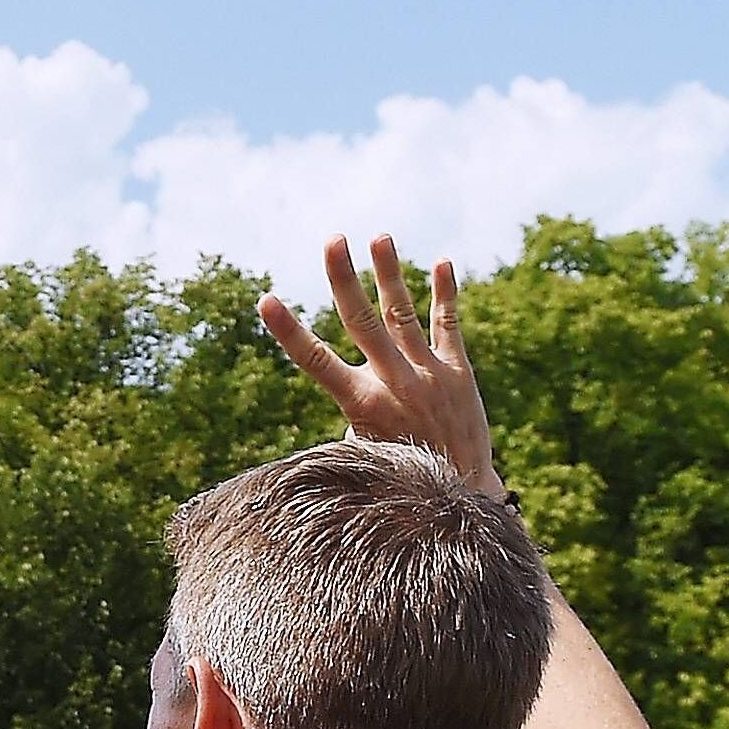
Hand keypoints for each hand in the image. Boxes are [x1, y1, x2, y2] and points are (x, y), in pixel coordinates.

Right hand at [258, 236, 499, 494]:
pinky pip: (448, 326)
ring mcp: (428, 373)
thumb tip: (314, 422)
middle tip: (332, 239)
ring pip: (403, 314)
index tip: (265, 299)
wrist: (462, 493)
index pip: (315, 361)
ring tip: (379, 236)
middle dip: (343, 279)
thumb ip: (349, 421)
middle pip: (362, 322)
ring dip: (390, 273)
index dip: (289, 330)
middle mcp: (394, 383)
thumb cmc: (401, 475)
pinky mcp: (458, 372)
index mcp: (362, 405)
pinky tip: (442, 263)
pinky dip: (445, 294)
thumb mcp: (363, 453)